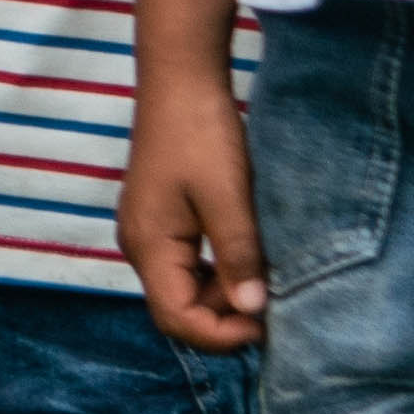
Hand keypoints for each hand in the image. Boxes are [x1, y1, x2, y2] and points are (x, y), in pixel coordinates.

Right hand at [121, 84, 264, 354]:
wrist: (181, 80)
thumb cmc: (202, 134)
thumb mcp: (228, 197)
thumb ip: (238, 256)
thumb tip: (253, 310)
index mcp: (148, 246)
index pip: (177, 318)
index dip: (220, 334)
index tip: (266, 325)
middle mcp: (140, 246)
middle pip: (178, 308)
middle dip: (225, 317)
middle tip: (274, 306)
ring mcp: (148, 232)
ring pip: (185, 286)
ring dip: (225, 293)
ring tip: (267, 280)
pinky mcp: (162, 218)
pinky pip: (188, 262)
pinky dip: (218, 270)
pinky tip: (248, 257)